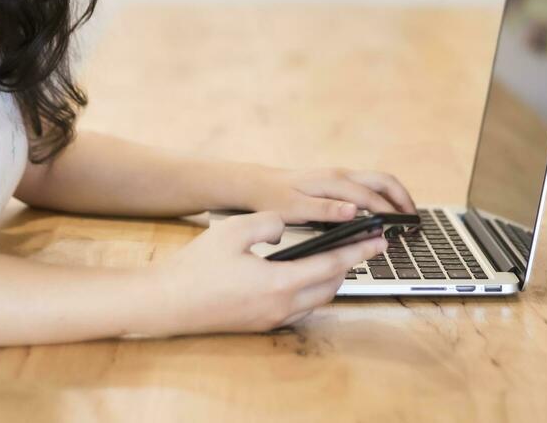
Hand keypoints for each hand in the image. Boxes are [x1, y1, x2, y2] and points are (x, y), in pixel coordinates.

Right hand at [145, 211, 386, 335]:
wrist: (167, 304)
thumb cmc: (197, 267)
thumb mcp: (234, 230)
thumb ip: (269, 223)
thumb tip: (285, 228)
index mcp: (279, 283)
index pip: (331, 265)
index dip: (359, 252)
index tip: (379, 242)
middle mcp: (281, 307)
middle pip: (330, 286)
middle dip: (349, 266)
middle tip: (361, 246)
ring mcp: (271, 319)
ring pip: (317, 300)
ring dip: (330, 279)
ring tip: (335, 256)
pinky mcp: (261, 325)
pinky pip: (299, 308)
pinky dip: (311, 291)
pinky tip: (304, 274)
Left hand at [239, 164, 417, 224]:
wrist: (257, 185)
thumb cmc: (274, 198)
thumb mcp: (295, 208)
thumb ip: (326, 210)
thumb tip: (355, 211)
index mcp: (333, 182)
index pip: (371, 197)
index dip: (390, 213)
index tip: (403, 229)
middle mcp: (341, 175)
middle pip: (384, 180)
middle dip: (403, 199)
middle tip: (414, 221)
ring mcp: (340, 176)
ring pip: (379, 181)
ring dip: (395, 197)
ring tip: (406, 218)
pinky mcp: (337, 181)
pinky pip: (368, 186)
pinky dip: (383, 197)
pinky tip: (384, 214)